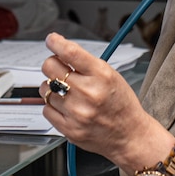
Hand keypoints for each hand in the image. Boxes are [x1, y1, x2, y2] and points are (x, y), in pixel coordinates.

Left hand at [40, 33, 174, 171]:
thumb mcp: (111, 75)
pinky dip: (53, 105)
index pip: (70, 52)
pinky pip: (46, 108)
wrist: (129, 135)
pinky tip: (67, 106)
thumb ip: (86, 63)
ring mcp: (77, 113)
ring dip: (52, 87)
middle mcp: (88, 93)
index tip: (51, 40)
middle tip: (60, 69)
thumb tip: (61, 50)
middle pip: (50, 67)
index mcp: (101, 76)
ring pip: (45, 88)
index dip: (55, 42)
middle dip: (52, 64)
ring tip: (68, 92)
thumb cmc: (121, 104)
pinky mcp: (69, 129)